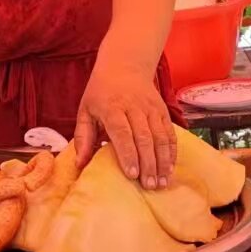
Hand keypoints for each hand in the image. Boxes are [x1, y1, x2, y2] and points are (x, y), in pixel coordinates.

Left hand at [74, 69, 175, 189]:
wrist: (124, 65)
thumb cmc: (101, 92)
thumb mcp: (85, 110)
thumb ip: (83, 137)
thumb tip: (79, 164)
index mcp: (112, 107)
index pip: (122, 132)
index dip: (128, 154)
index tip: (132, 174)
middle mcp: (134, 107)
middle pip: (144, 137)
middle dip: (148, 163)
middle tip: (149, 186)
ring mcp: (151, 108)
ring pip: (160, 136)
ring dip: (162, 161)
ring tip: (162, 182)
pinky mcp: (163, 110)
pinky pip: (170, 132)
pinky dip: (171, 151)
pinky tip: (170, 168)